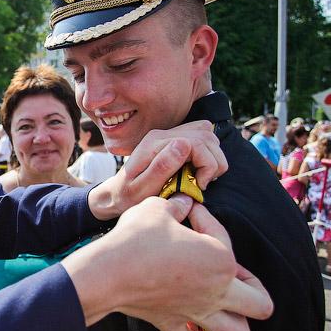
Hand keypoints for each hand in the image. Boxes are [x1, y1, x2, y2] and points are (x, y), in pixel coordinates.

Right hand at [62, 194, 272, 330]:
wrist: (107, 272)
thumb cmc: (136, 238)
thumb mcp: (158, 208)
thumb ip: (177, 206)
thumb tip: (182, 204)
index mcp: (221, 260)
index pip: (223, 236)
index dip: (205, 218)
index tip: (188, 212)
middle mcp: (217, 292)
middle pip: (260, 304)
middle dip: (254, 288)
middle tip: (230, 271)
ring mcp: (197, 312)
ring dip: (236, 322)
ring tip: (222, 305)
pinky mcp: (172, 324)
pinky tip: (186, 322)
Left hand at [87, 121, 226, 219]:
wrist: (116, 194)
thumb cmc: (128, 196)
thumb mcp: (142, 189)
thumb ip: (162, 167)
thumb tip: (184, 144)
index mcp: (154, 143)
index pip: (196, 141)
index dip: (206, 164)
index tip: (199, 185)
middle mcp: (162, 134)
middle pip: (207, 135)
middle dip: (213, 162)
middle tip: (202, 183)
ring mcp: (169, 134)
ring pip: (208, 133)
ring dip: (213, 157)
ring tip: (201, 178)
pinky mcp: (175, 139)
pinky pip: (203, 136)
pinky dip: (209, 153)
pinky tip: (199, 171)